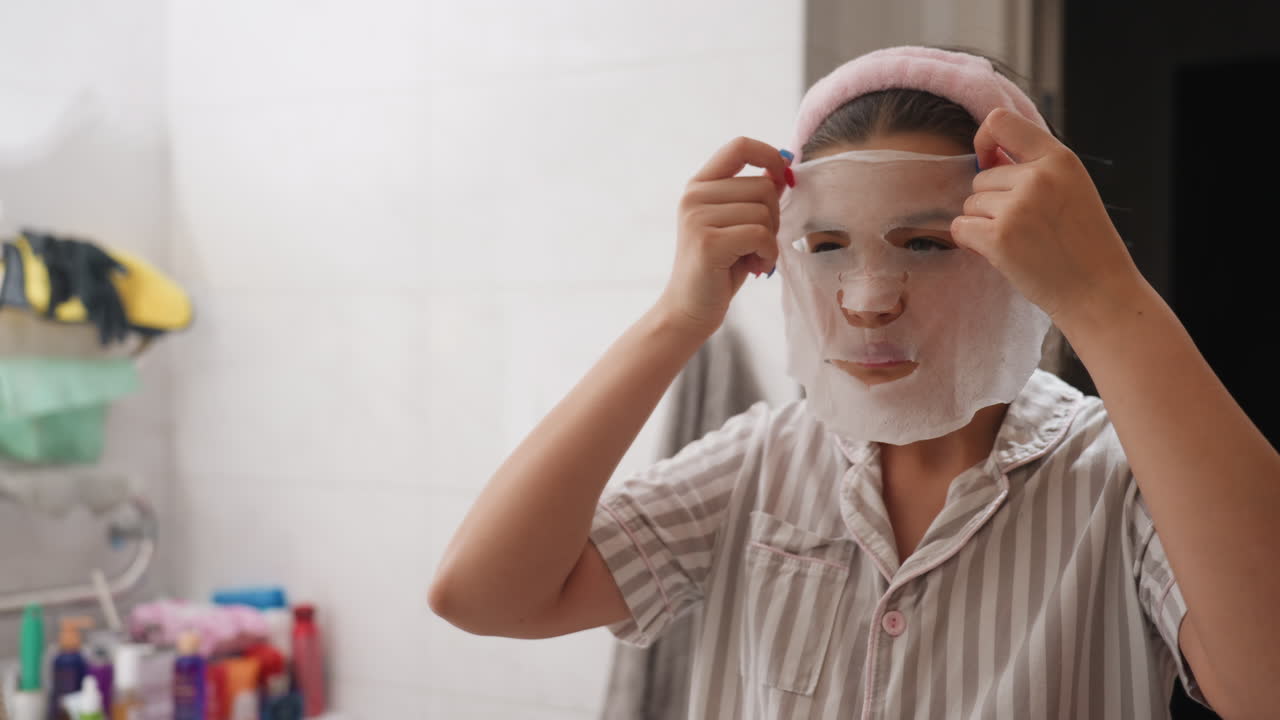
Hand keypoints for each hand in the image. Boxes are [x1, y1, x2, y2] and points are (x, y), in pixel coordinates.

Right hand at [656, 137, 789, 337]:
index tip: (784, 174)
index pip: (739, 146)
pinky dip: (768, 253)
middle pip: (762, 185)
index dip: (769, 154)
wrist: (690, 308)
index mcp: (699, 185)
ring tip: (753, 257)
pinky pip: (760, 234)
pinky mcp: (708, 241)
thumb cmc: (719, 267)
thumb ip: (755, 196)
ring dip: (770, 239)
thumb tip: (783, 168)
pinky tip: (757, 267)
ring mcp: (697, 217)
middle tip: (758, 244)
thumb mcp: (738, 224)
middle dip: (773, 216)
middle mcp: (694, 196)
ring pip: (763, 211)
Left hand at [950, 109, 1146, 331]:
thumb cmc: (1082, 244)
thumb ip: (1034, 168)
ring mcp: (1017, 207)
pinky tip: (996, 253)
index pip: (1001, 122)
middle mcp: (1038, 177)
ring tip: (1019, 242)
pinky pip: (960, 228)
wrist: (1098, 291)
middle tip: (1023, 228)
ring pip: (970, 204)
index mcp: (1059, 159)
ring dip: (983, 224)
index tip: (986, 159)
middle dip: (991, 203)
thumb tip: (984, 155)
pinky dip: (970, 242)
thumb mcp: (1071, 189)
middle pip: (980, 177)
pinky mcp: (999, 237)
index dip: (983, 139)